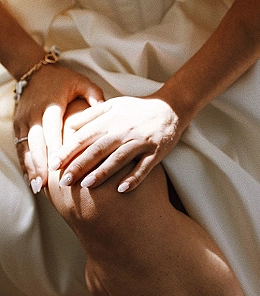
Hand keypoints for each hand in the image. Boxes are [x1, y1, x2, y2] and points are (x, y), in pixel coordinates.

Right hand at [13, 63, 103, 191]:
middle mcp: (33, 115)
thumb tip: (106, 108)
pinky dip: (26, 165)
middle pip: (37, 144)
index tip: (60, 167)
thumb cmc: (63, 79)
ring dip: (31, 169)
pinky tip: (33, 181)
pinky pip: (21, 149)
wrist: (34, 71)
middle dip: (40, 165)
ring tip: (39, 188)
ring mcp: (23, 122)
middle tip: (47, 186)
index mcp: (50, 106)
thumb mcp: (81, 82)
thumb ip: (93, 95)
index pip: (52, 131)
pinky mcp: (18, 127)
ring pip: (26, 149)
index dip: (54, 150)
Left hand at [50, 94, 182, 192]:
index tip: (54, 165)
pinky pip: (144, 167)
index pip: (84, 137)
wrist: (170, 107)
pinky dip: (134, 178)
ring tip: (87, 185)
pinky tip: (122, 189)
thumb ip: (90, 115)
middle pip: (97, 149)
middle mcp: (123, 130)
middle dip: (79, 165)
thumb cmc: (137, 109)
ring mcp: (140, 142)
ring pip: (118, 158)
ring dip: (103, 172)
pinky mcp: (156, 151)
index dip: (68, 151)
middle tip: (64, 182)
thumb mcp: (112, 106)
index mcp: (110, 120)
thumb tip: (68, 126)